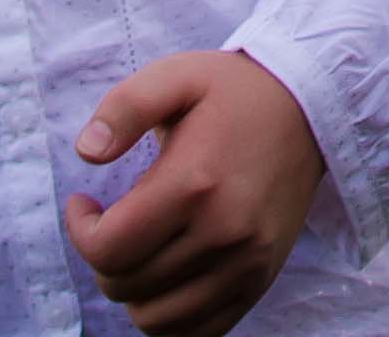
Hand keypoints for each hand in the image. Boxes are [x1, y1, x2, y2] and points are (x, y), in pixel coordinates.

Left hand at [61, 48, 325, 336]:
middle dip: (103, 257)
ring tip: (139, 250)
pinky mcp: (260, 280)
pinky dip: (171, 316)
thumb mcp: (176, 76)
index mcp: (194, 184)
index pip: (109, 249)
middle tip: (111, 222)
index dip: (79, 231)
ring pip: (157, 319)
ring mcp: (246, 264)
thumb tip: (87, 154)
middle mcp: (224, 233)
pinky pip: (199, 331)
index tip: (84, 204)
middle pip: (126, 286)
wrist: (309, 108)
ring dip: (133, 290)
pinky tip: (166, 276)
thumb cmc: (232, 93)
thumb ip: (124, 108)